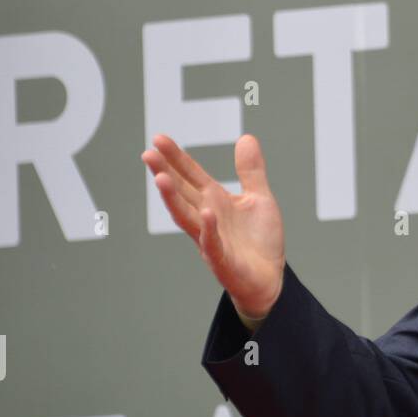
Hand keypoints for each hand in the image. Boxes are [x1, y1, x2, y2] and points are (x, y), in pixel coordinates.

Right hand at [141, 134, 285, 319]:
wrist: (270, 279)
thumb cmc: (260, 241)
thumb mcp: (260, 198)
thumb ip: (251, 170)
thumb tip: (245, 137)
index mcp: (215, 202)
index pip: (191, 176)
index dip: (176, 157)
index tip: (158, 139)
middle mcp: (207, 218)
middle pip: (182, 194)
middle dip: (165, 174)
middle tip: (148, 154)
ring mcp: (211, 240)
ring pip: (187, 218)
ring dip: (173, 199)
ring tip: (161, 178)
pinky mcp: (223, 261)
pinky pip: (213, 244)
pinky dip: (209, 229)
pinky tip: (206, 213)